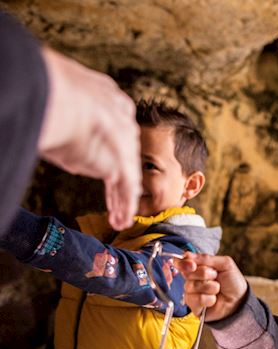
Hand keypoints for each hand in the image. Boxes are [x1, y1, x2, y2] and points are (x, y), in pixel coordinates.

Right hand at [38, 47, 140, 230]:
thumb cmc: (46, 95)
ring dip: (121, 200)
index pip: (115, 130)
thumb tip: (57, 141)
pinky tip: (121, 221)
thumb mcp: (57, 104)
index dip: (110, 150)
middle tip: (115, 199)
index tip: (107, 167)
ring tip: (118, 217)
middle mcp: (122, 121)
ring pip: (127, 176)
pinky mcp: (121, 164)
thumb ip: (64, 120)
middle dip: (121, 178)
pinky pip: (126, 191)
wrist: (56, 100)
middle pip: (126, 155)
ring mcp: (125, 144)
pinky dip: (124, 207)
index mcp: (109, 100)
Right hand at [174, 252, 247, 321]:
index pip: (182, 263)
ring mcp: (192, 294)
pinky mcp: (194, 306)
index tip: (193, 265)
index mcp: (198, 268)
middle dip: (205, 274)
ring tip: (217, 289)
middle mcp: (193, 280)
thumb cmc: (233, 282)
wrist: (240, 300)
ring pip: (192, 286)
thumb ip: (206, 258)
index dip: (183, 263)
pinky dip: (209, 298)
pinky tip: (215, 300)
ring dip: (210, 286)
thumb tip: (187, 254)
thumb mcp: (224, 264)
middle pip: (188, 274)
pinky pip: (196, 299)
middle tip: (216, 276)